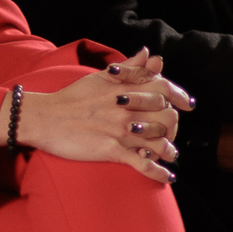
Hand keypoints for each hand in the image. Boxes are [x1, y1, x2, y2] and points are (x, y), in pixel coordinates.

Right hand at [0, 49, 193, 186]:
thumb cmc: (72, 98)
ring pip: (160, 140)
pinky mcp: (111, 150)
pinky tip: (166, 177)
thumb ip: (130, 67)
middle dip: (174, 126)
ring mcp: (119, 130)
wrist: (44, 118)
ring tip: (170, 154)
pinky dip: (158, 172)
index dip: (179, 95)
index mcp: (124, 88)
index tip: (187, 104)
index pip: (163, 88)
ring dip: (170, 150)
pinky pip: (142, 163)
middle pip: (167, 115)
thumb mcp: (101, 77)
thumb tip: (152, 55)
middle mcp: (126, 108)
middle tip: (171, 133)